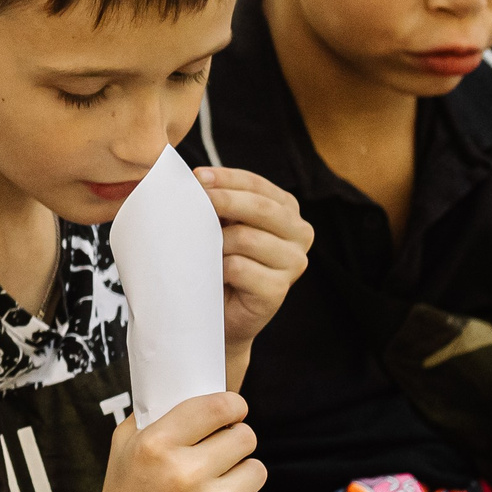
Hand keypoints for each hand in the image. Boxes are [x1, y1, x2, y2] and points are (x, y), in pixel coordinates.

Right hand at [76, 392, 263, 491]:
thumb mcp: (123, 448)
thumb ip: (154, 415)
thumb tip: (194, 390)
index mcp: (157, 445)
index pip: (219, 406)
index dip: (233, 406)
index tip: (233, 412)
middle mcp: (186, 472)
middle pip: (245, 436)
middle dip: (236, 441)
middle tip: (221, 453)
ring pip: (257, 469)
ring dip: (241, 475)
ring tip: (216, 487)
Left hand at [194, 165, 312, 354]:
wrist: (216, 314)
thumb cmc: (217, 263)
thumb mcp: (221, 226)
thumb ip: (218, 203)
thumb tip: (197, 180)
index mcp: (286, 211)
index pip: (257, 185)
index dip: (227, 178)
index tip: (197, 177)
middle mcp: (299, 233)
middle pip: (260, 208)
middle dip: (223, 200)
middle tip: (192, 200)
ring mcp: (294, 263)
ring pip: (247, 238)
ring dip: (215, 242)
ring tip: (200, 250)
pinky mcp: (278, 290)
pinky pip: (239, 267)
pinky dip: (217, 268)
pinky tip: (211, 274)